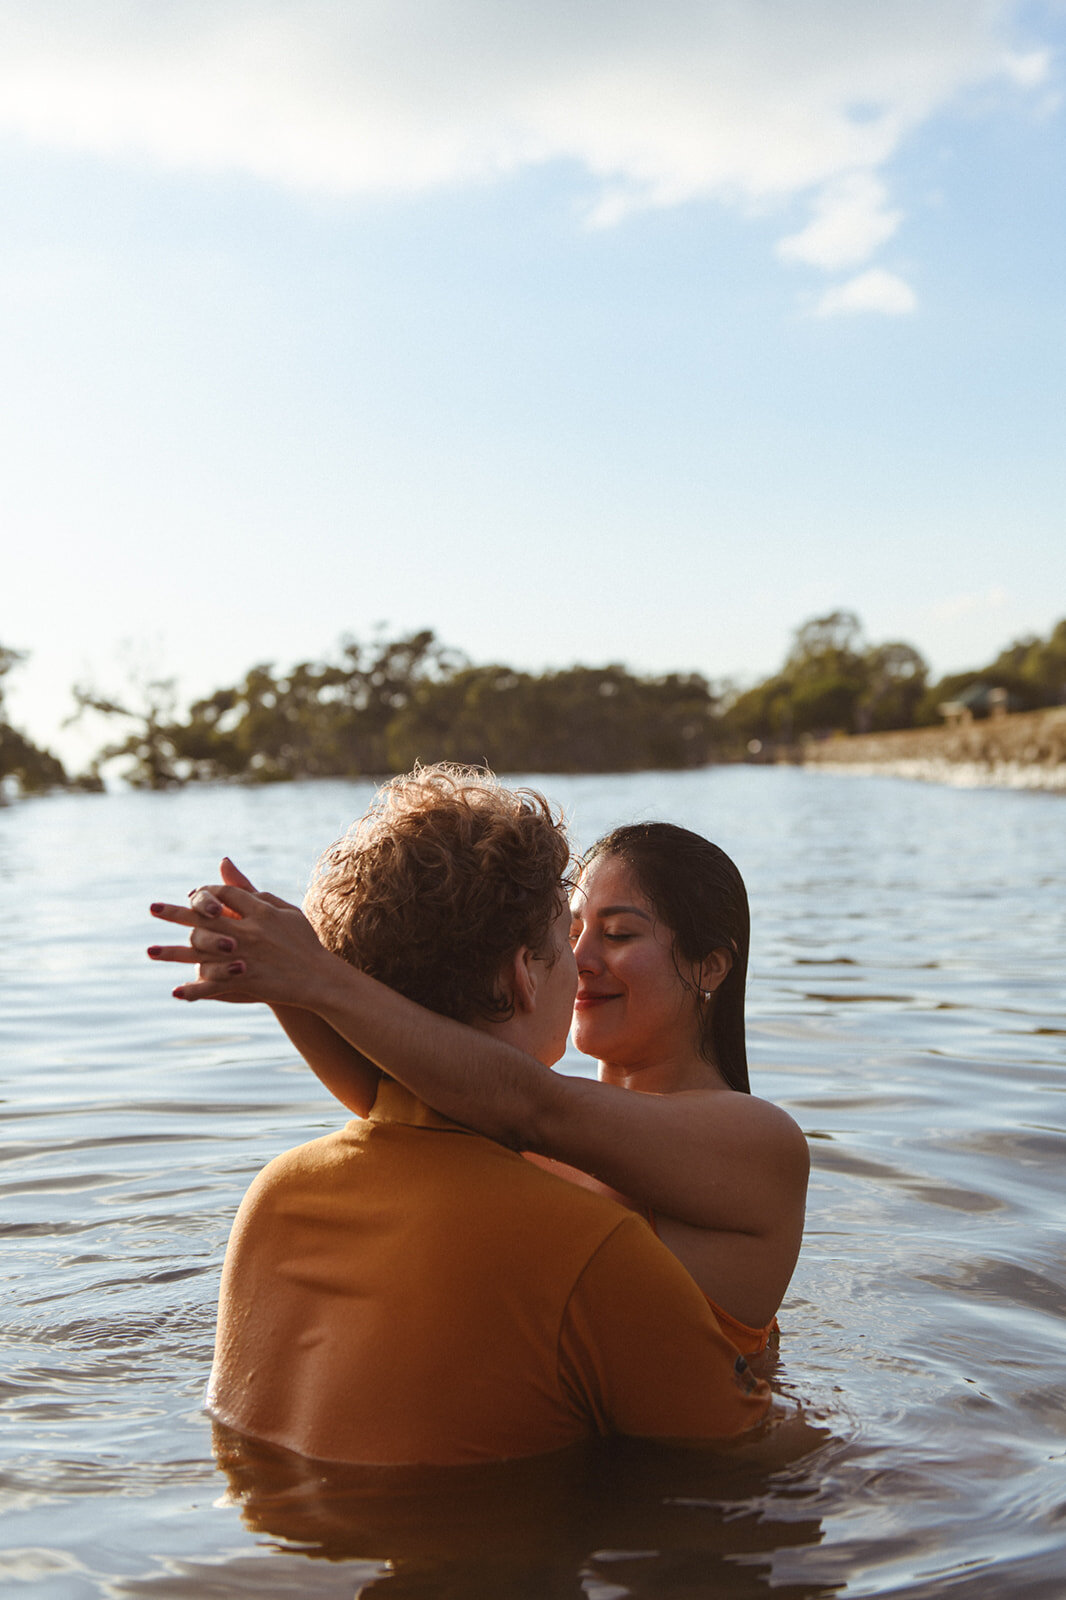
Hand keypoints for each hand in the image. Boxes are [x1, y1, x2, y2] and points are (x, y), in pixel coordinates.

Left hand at [148, 857, 335, 1005]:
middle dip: (176, 913)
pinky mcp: (246, 980)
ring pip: (202, 952)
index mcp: (261, 911)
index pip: (224, 894)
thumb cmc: (302, 941)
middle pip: (205, 918)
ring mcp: (246, 957)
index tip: (192, 896)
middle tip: (152, 908)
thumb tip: (225, 865)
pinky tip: (176, 992)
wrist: (318, 977)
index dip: (205, 893)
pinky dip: (195, 990)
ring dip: (173, 953)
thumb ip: (253, 890)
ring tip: (149, 951)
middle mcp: (250, 932)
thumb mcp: (283, 909)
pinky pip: (214, 984)